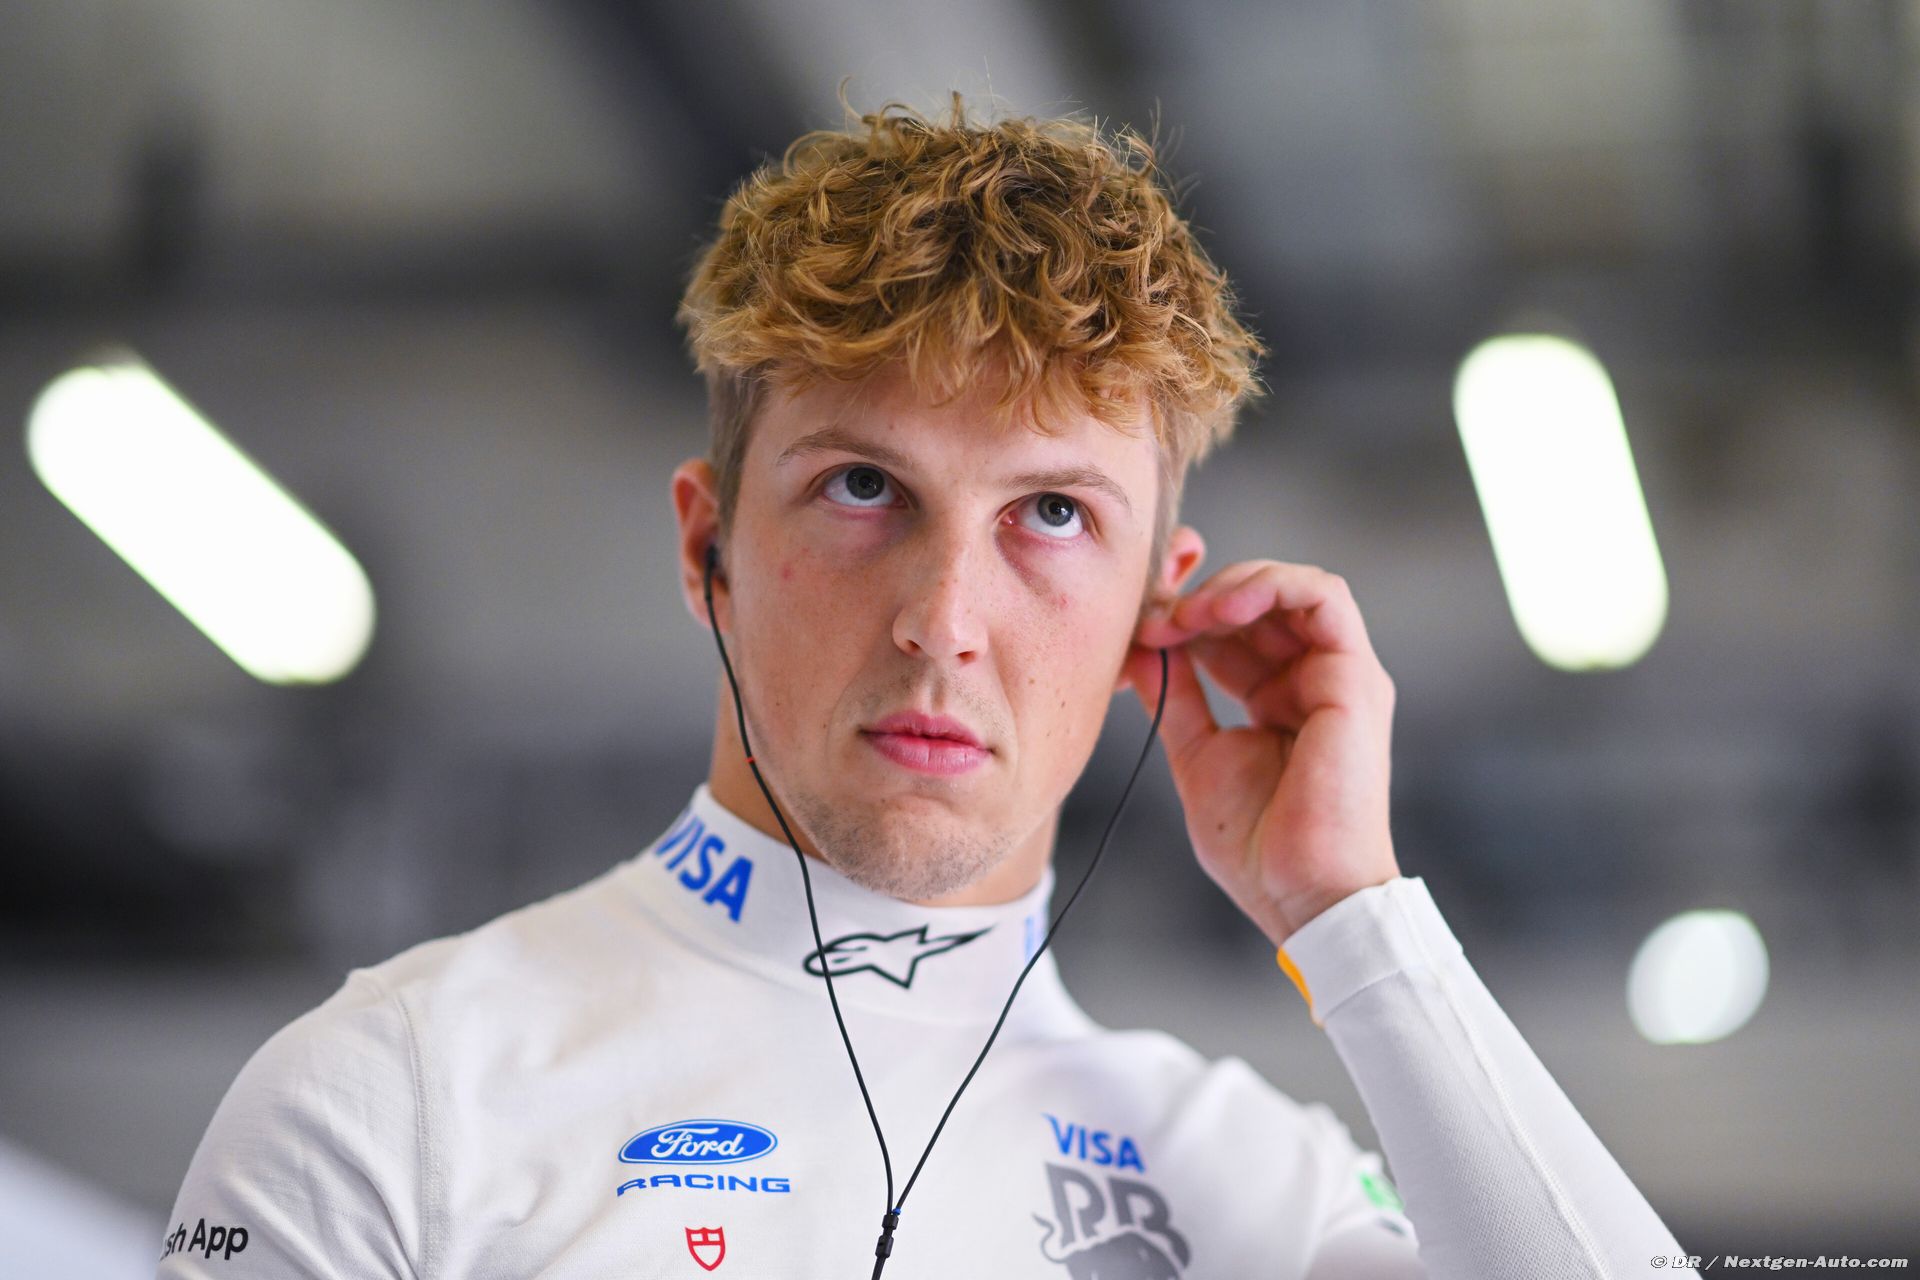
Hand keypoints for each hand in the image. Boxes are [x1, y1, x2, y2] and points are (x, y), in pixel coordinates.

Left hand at [1116, 561, 1400, 946]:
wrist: (1300, 893)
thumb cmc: (1258, 846)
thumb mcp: (1197, 753)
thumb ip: (1176, 697)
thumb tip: (1143, 646)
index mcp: (1278, 699)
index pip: (1235, 630)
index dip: (1186, 616)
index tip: (1140, 629)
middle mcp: (1313, 680)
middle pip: (1261, 602)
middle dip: (1201, 596)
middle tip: (1155, 618)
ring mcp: (1340, 676)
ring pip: (1293, 587)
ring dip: (1232, 585)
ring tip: (1187, 613)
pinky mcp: (1356, 678)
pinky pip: (1324, 597)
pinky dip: (1271, 586)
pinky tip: (1222, 608)